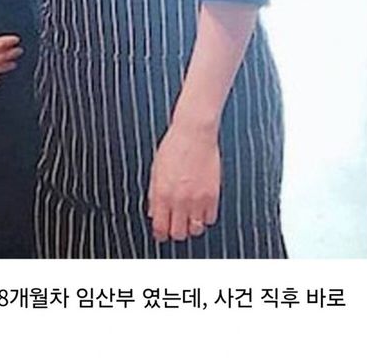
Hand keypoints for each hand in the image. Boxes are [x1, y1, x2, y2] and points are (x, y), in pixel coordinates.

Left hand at [147, 119, 220, 241]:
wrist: (194, 132)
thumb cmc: (174, 145)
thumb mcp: (156, 169)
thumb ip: (153, 194)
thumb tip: (154, 213)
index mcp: (162, 193)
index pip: (160, 228)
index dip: (160, 234)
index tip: (162, 233)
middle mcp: (179, 199)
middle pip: (178, 233)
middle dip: (176, 231)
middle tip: (176, 224)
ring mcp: (198, 198)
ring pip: (195, 230)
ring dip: (191, 226)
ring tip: (189, 216)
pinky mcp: (213, 195)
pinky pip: (210, 219)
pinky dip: (205, 217)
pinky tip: (201, 208)